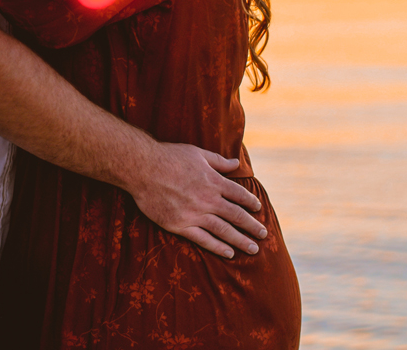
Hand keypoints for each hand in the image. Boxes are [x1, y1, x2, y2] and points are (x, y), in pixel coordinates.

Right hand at [130, 143, 270, 258]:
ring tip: (253, 249)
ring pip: (224, 230)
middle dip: (252, 226)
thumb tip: (236, 163)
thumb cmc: (169, 156)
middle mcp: (208, 199)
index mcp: (213, 181)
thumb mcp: (197, 154)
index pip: (239, 195)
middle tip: (264, 235)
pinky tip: (229, 253)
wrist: (142, 168)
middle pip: (236, 215)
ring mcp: (194, 214)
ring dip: (240, 240)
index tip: (259, 209)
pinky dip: (218, 247)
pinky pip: (203, 239)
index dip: (251, 202)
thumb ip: (218, 161)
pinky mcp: (180, 225)